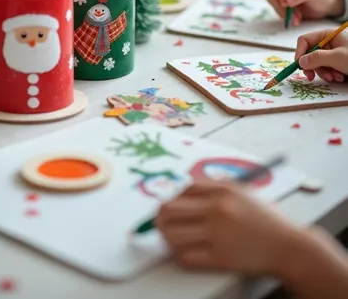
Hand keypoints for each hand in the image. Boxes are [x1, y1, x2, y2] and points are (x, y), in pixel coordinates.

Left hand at [156, 182, 301, 275]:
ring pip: (173, 235)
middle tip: (159, 222)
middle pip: (171, 209)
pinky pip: (186, 257)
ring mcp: (218, 234)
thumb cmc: (266, 220)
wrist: (289, 246)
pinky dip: (179, 255)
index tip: (172, 206)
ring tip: (170, 239)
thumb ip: (214, 189)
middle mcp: (218, 209)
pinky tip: (184, 253)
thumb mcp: (243, 193)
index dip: (174, 198)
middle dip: (160, 217)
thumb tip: (182, 194)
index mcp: (223, 190)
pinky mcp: (220, 258)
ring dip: (167, 237)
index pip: (184, 189)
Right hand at [295, 28, 347, 82]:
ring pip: (318, 64)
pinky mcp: (336, 62)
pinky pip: (326, 69)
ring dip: (324, 73)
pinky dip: (331, 74)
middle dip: (314, 67)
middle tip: (313, 77)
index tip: (300, 66)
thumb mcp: (338, 57)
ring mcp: (332, 52)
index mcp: (327, 35)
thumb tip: (301, 62)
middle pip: (310, 54)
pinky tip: (340, 77)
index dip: (300, 53)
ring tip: (336, 78)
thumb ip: (318, 58)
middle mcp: (328, 42)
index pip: (305, 40)